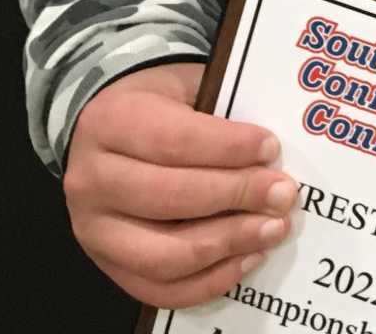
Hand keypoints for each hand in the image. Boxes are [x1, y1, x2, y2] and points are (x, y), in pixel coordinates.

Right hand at [63, 61, 296, 307]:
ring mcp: (94, 231)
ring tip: (274, 228)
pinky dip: (209, 281)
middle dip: (236, 196)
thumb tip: (275, 149)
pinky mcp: (106, 267)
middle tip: (282, 193)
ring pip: (163, 254)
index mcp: (111, 123)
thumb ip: (221, 111)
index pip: (174, 141)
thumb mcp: (183, 87)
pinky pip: (158, 289)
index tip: (271, 148)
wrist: (101, 136)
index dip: (228, 148)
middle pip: (170, 198)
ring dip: (228, 244)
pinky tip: (249, 257)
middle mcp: (92, 181)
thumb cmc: (157, 107)